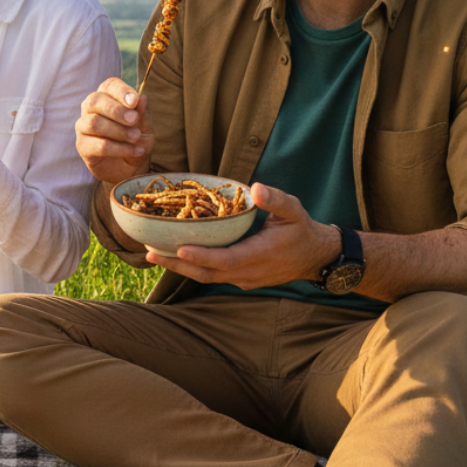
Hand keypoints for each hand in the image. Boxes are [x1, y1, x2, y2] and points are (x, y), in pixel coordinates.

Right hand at [75, 77, 153, 184]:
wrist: (130, 168)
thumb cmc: (136, 141)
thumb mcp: (145, 127)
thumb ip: (142, 113)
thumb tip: (142, 98)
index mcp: (107, 97)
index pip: (109, 85)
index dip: (121, 91)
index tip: (134, 101)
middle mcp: (91, 109)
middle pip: (95, 101)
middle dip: (116, 110)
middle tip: (134, 120)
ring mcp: (84, 127)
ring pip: (94, 122)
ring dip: (118, 130)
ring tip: (136, 137)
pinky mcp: (83, 146)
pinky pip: (99, 145)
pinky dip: (119, 148)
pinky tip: (135, 151)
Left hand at [147, 183, 340, 288]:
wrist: (315, 257)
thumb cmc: (302, 230)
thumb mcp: (294, 210)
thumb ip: (276, 200)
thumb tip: (257, 188)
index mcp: (258, 255)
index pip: (224, 260)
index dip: (201, 257)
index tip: (178, 250)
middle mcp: (247, 272)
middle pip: (206, 273)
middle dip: (177, 265)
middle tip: (150, 253)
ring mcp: (243, 279)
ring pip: (206, 277)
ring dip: (180, 268)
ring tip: (154, 255)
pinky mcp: (240, 278)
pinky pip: (212, 276)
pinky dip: (193, 268)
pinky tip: (176, 256)